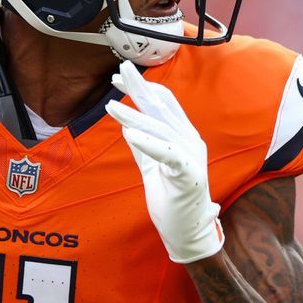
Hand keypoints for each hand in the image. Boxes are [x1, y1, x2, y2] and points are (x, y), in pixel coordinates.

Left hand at [105, 60, 223, 263]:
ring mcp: (192, 157)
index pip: (162, 104)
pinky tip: (130, 133)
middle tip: (120, 70)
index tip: (118, 77)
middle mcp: (190, 141)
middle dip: (140, 88)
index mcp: (183, 136)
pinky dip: (149, 143)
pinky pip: (168, 154)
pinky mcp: (189, 175)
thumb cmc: (172, 199)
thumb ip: (143, 145)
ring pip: (160, 129)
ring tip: (111, 106)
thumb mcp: (152, 166)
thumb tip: (127, 124)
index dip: (142, 88)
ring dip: (133, 116)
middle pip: (162, 109)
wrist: (187, 232)